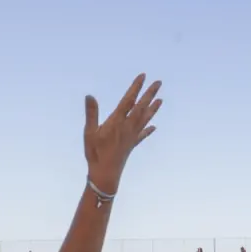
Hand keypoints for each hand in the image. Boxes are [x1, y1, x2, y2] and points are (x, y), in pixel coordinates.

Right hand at [84, 74, 162, 193]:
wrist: (105, 175)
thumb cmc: (95, 154)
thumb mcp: (89, 132)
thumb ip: (91, 113)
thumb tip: (90, 96)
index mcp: (117, 122)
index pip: (128, 101)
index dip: (136, 88)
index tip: (143, 76)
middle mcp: (127, 127)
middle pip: (141, 107)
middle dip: (149, 94)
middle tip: (158, 83)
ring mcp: (131, 136)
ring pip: (145, 119)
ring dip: (153, 109)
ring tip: (160, 100)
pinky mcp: (132, 145)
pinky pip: (142, 135)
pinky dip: (148, 130)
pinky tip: (154, 127)